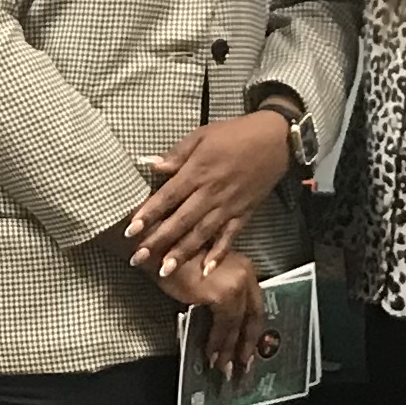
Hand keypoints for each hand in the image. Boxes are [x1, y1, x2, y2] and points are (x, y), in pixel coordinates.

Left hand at [129, 112, 297, 273]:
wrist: (275, 139)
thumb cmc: (235, 134)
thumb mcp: (202, 135)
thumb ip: (176, 154)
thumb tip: (150, 164)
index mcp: (197, 171)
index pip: (167, 196)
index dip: (148, 214)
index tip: (130, 230)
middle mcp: (211, 192)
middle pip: (180, 220)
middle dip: (158, 241)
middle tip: (138, 258)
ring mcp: (228, 205)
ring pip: (202, 233)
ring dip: (183, 253)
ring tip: (165, 271)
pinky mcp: (244, 213)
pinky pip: (230, 237)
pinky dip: (219, 254)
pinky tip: (207, 270)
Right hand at [174, 246, 270, 381]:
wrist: (158, 247)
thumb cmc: (172, 258)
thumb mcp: (203, 277)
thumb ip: (216, 296)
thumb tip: (217, 324)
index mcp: (243, 268)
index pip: (254, 304)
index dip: (251, 329)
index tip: (248, 347)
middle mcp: (245, 274)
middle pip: (253, 316)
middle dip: (247, 344)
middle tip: (243, 365)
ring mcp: (236, 284)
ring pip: (238, 324)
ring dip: (230, 349)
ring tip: (224, 367)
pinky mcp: (223, 294)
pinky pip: (225, 326)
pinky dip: (218, 343)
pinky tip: (211, 355)